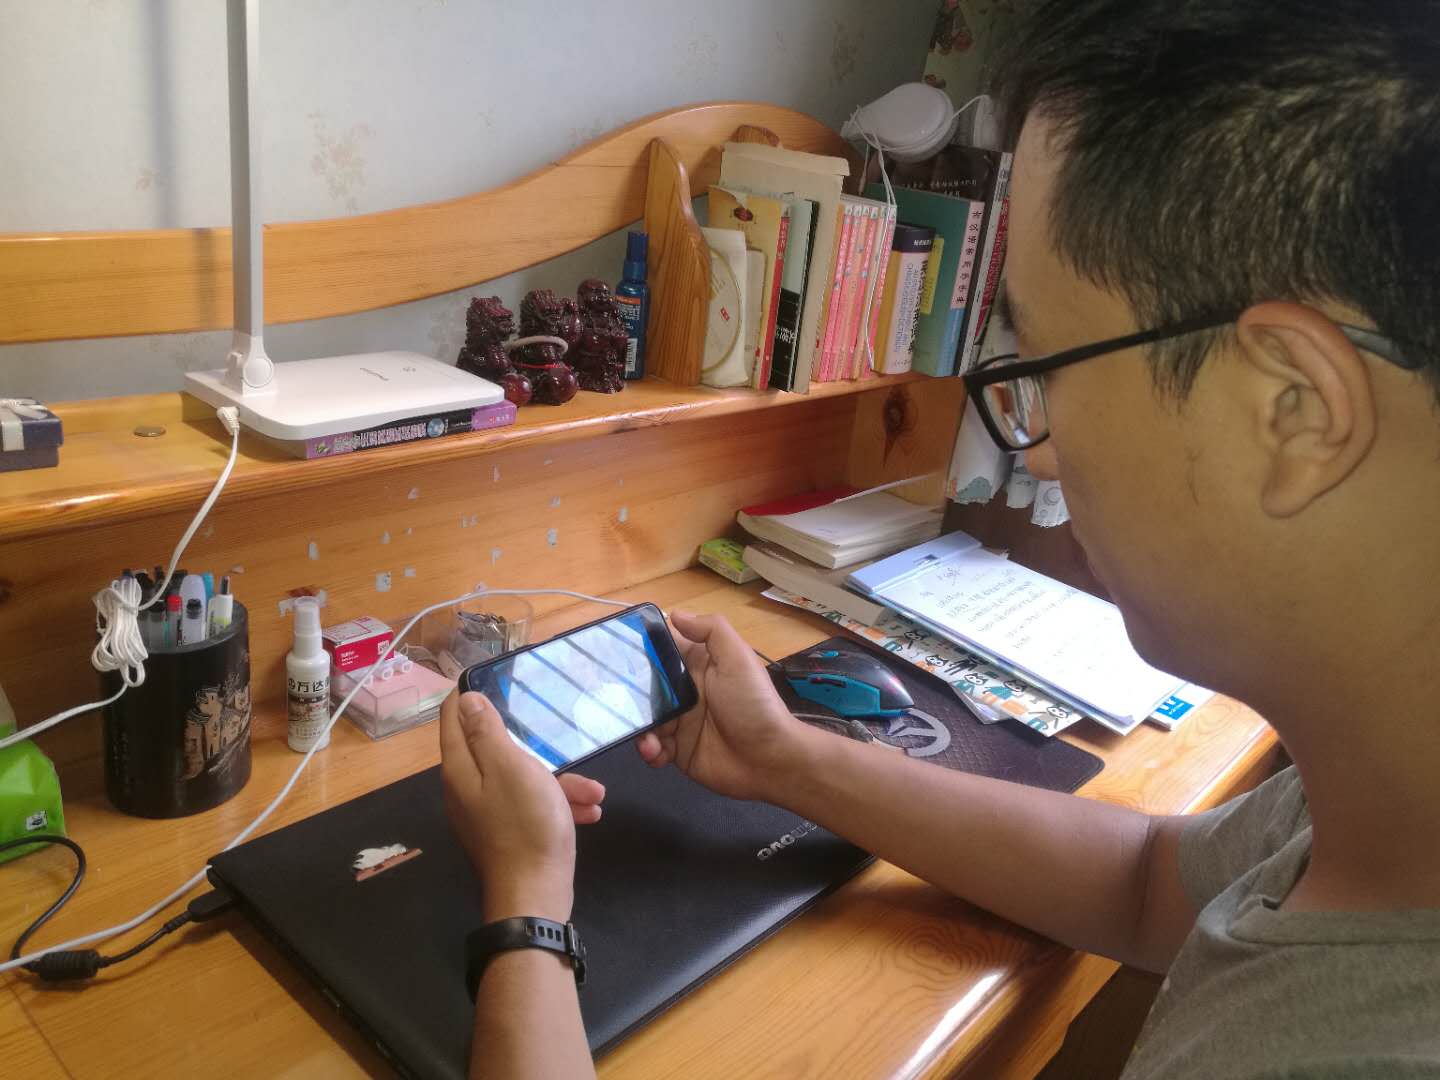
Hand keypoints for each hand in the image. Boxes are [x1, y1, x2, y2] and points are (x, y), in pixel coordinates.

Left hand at [440, 690, 604, 922]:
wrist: (536, 894)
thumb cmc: (525, 824)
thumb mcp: (511, 768)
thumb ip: (486, 732)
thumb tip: (464, 699)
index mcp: (461, 769)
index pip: (452, 717)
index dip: (471, 694)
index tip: (501, 679)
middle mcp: (466, 789)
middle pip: (491, 747)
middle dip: (530, 741)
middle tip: (555, 730)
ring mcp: (486, 813)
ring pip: (520, 779)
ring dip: (557, 779)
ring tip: (593, 790)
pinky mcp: (508, 833)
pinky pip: (531, 806)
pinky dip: (558, 805)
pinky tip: (590, 810)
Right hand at [635, 611, 808, 801]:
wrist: (770, 760)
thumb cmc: (755, 705)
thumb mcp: (738, 660)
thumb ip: (711, 631)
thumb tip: (675, 613)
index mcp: (698, 664)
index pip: (662, 648)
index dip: (638, 646)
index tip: (612, 648)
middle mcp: (684, 690)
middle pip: (644, 685)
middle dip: (628, 693)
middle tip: (619, 701)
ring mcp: (679, 721)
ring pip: (643, 717)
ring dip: (638, 725)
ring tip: (648, 737)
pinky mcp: (676, 749)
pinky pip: (651, 747)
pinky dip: (649, 750)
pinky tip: (657, 753)